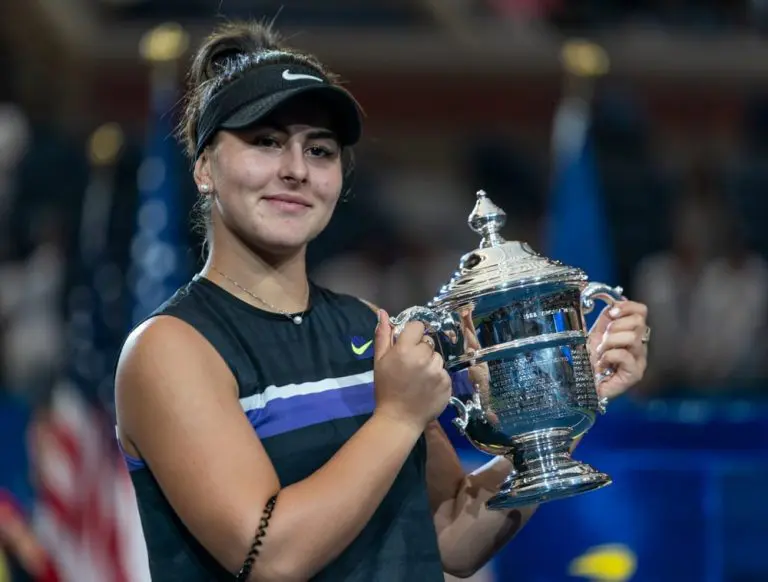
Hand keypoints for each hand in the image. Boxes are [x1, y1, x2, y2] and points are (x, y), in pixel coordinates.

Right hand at [372, 310, 451, 430]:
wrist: (399, 418)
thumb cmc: (386, 389)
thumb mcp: (379, 361)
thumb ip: (383, 336)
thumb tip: (382, 313)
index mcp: (405, 350)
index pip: (417, 326)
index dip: (413, 335)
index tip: (407, 346)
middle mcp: (423, 357)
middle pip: (428, 343)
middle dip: (421, 351)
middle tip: (411, 367)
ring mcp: (437, 371)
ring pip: (437, 357)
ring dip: (430, 364)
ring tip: (419, 379)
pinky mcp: (447, 383)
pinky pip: (444, 371)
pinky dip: (437, 377)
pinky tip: (427, 387)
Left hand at [587, 299, 648, 400]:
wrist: (580, 383)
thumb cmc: (588, 360)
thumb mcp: (595, 333)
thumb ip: (606, 318)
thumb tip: (615, 301)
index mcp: (631, 333)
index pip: (641, 311)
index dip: (626, 307)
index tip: (611, 313)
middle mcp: (639, 346)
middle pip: (639, 322)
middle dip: (614, 326)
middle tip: (602, 338)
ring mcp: (639, 360)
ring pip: (632, 338)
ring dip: (609, 342)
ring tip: (600, 353)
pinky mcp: (635, 374)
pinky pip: (625, 355)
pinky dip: (608, 356)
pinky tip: (602, 364)